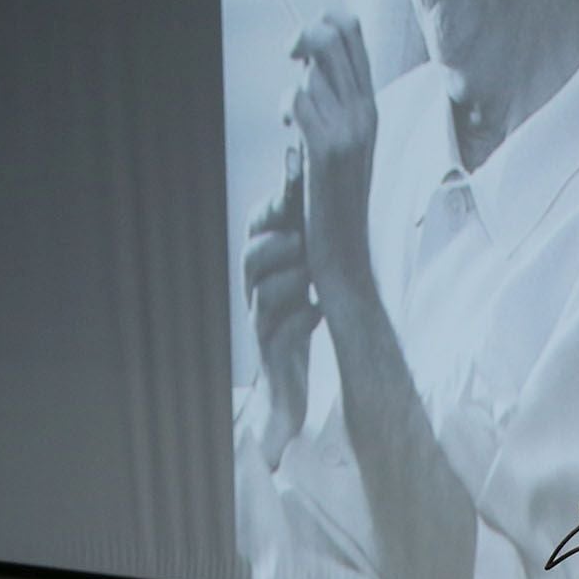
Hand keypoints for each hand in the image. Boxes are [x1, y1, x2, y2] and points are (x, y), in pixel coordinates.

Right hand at [243, 172, 316, 461]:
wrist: (288, 392)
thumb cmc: (299, 327)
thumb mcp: (307, 280)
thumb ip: (310, 241)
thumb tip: (325, 192)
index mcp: (265, 270)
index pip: (256, 230)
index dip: (272, 209)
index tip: (295, 186)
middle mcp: (257, 295)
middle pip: (252, 260)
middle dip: (276, 245)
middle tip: (301, 239)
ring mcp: (263, 326)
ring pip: (262, 295)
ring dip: (287, 281)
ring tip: (309, 273)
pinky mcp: (275, 356)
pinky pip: (280, 336)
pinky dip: (300, 321)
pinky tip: (317, 313)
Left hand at [290, 10, 379, 311]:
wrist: (347, 254)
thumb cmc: (334, 202)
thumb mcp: (341, 146)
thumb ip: (331, 104)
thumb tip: (307, 64)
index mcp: (370, 105)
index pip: (352, 31)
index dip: (321, 23)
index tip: (301, 52)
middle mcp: (366, 111)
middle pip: (333, 34)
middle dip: (302, 36)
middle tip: (289, 64)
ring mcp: (350, 128)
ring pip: (312, 67)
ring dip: (291, 85)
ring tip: (290, 117)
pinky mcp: (328, 148)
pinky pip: (298, 98)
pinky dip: (286, 106)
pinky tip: (288, 129)